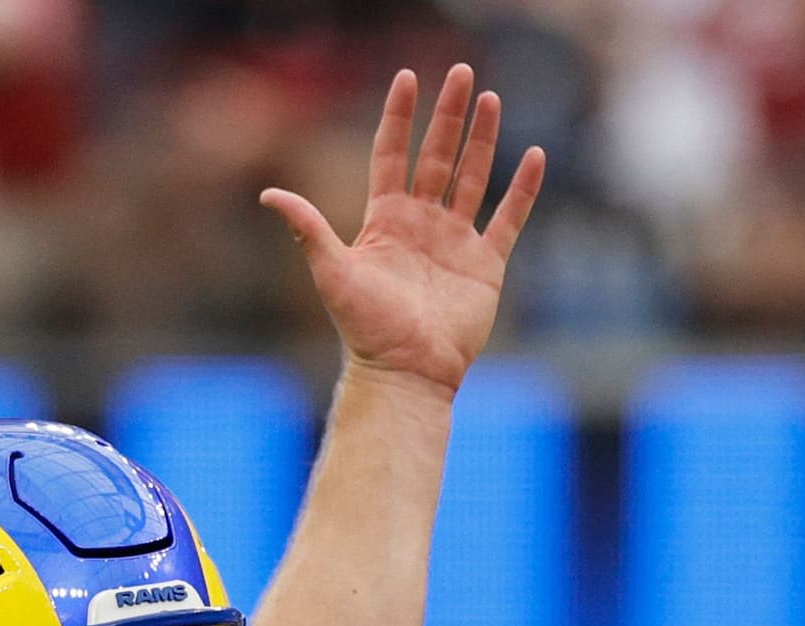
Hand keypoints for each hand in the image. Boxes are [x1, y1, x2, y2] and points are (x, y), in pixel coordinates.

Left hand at [260, 66, 545, 395]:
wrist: (406, 372)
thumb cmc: (365, 328)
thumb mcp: (331, 272)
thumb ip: (308, 229)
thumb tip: (269, 194)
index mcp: (385, 220)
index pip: (392, 153)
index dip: (400, 117)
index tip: (409, 78)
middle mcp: (421, 223)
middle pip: (438, 156)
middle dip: (450, 115)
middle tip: (463, 73)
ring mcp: (455, 241)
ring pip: (473, 178)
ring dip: (483, 140)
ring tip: (492, 100)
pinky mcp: (485, 264)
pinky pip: (508, 219)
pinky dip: (522, 190)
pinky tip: (535, 156)